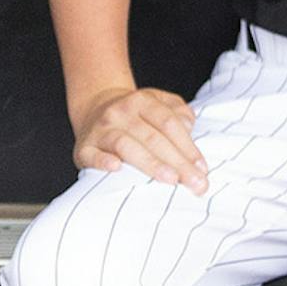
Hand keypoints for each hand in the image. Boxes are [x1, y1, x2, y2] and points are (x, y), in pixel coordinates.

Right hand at [72, 86, 207, 193]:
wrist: (95, 108)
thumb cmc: (135, 114)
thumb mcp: (159, 103)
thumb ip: (179, 112)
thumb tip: (189, 126)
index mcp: (143, 101)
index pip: (169, 124)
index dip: (188, 146)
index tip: (202, 169)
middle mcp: (121, 113)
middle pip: (153, 138)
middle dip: (178, 162)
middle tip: (195, 183)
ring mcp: (101, 130)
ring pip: (127, 145)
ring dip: (151, 164)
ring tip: (171, 180)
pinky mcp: (84, 147)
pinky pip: (92, 155)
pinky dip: (103, 161)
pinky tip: (116, 169)